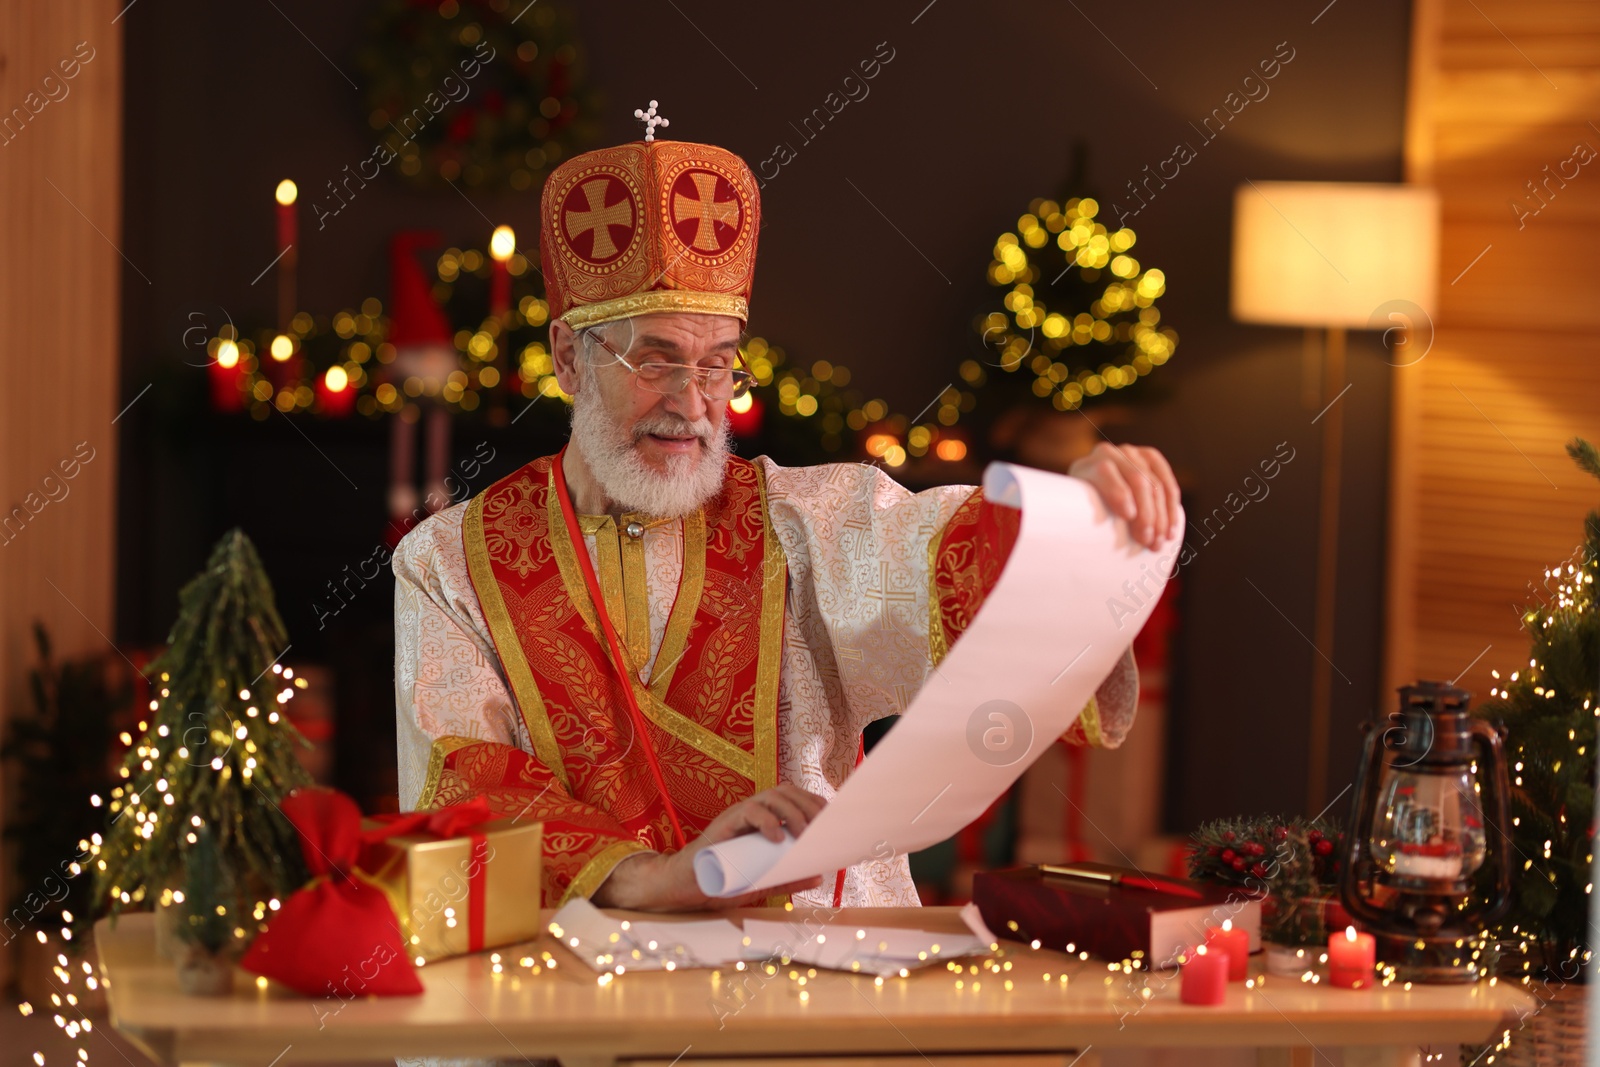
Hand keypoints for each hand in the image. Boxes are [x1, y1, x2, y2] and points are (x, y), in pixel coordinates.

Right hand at [591, 783, 827, 911]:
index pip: (794, 798)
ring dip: (792, 811)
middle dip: (809, 805)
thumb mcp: (762, 883)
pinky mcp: (724, 824)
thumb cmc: (721, 882)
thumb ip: (787, 879)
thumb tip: (819, 876)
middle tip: (822, 828)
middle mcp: (752, 812)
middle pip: (786, 792)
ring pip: (770, 797)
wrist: (686, 887)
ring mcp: (737, 815)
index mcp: (763, 820)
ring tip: (803, 833)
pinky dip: (766, 821)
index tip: (831, 818)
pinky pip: (748, 812)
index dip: (814, 802)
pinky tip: (777, 838)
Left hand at [1068, 441, 1181, 548]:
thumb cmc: (1080, 512)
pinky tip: (1171, 528)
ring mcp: (1131, 454)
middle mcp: (1109, 454)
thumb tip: (1090, 557)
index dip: (1119, 492)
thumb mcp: (1074, 514)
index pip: (1105, 473)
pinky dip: (1171, 507)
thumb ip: (1078, 522)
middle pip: (1136, 480)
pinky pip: (1167, 482)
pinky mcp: (1150, 458)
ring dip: (1161, 516)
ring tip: (1159, 542)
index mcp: (1087, 466)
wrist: (1088, 491)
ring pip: (1154, 484)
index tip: (1129, 516)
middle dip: (1146, 512)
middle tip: (1147, 540)